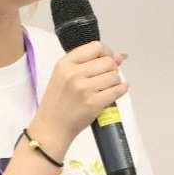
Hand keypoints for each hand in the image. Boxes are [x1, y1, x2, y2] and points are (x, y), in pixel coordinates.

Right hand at [31, 41, 128, 156]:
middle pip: (108, 61)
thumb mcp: (64, 76)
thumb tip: (120, 57)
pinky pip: (117, 90)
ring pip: (114, 76)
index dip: (106, 52)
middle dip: (112, 68)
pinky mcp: (93, 103)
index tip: (107, 60)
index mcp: (64, 64)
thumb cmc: (57, 102)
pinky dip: (121, 89)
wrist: (51, 127)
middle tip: (106, 77)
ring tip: (107, 87)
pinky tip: (117, 90)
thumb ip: (88, 64)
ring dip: (115, 80)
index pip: (95, 47)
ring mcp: (84, 89)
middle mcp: (74, 73)